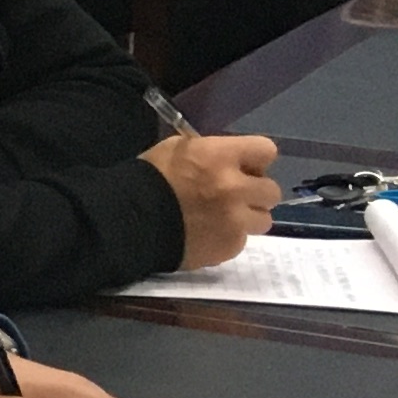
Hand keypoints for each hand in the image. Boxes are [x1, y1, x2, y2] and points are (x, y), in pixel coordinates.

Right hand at [144, 131, 281, 269]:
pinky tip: (205, 234)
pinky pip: (240, 240)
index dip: (255, 159)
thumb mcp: (175, 150)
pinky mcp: (229, 246)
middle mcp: (235, 188)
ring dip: (246, 217)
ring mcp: (235, 220)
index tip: (243, 167)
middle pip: (271, 190)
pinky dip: (226, 237)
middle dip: (254, 192)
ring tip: (221, 219)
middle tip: (232, 196)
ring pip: (263, 220)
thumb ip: (210, 153)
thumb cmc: (147, 179)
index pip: (266, 151)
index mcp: (220, 157)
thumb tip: (229, 160)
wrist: (125, 223)